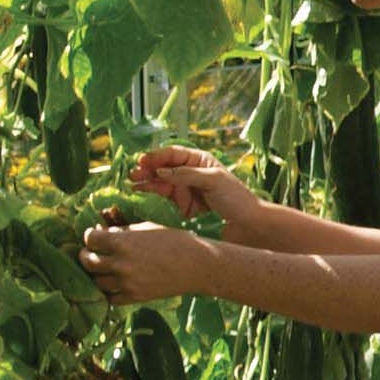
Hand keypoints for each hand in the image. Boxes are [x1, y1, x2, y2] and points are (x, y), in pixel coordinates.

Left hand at [78, 216, 216, 304]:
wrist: (196, 265)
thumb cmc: (175, 241)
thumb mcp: (147, 228)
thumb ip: (123, 232)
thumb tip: (103, 232)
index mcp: (122, 242)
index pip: (91, 239)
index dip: (89, 236)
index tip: (92, 235)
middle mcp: (120, 263)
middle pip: (88, 262)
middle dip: (85, 255)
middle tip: (88, 253)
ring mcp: (126, 283)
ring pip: (96, 281)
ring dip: (96, 274)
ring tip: (101, 269)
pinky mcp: (135, 297)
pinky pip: (111, 298)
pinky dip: (108, 292)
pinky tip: (112, 284)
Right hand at [131, 142, 254, 227]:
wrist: (247, 225)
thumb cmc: (236, 197)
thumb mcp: (213, 180)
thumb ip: (186, 175)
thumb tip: (160, 171)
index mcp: (199, 161)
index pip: (173, 154)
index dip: (157, 156)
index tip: (143, 160)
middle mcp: (190, 173)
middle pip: (163, 167)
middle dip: (148, 168)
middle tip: (133, 173)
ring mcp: (185, 190)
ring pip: (160, 182)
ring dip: (146, 181)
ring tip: (132, 183)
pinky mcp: (182, 206)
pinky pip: (163, 198)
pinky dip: (151, 195)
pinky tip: (139, 192)